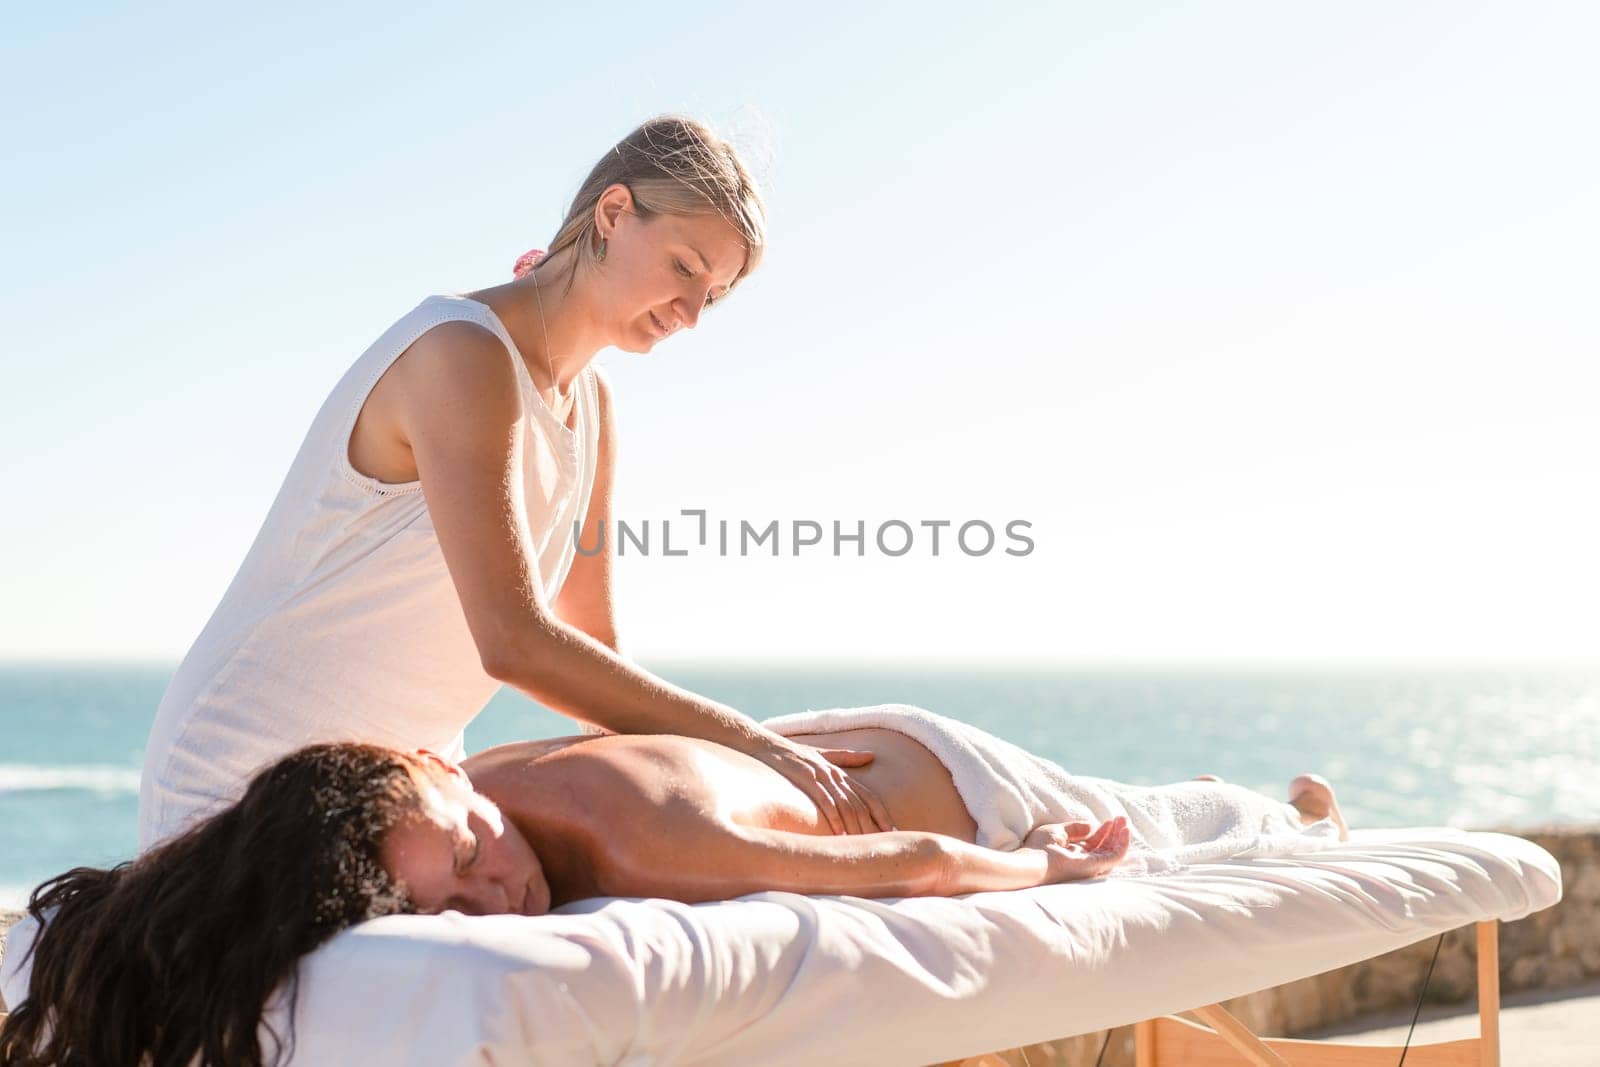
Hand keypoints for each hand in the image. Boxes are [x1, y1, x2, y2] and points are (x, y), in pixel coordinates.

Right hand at [748, 738, 894, 834]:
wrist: (765, 744)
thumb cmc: (793, 753)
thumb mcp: (822, 755)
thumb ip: (846, 758)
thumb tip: (871, 756)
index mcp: (840, 773)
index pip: (869, 796)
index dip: (882, 814)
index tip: (893, 832)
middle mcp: (835, 774)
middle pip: (861, 803)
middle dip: (873, 826)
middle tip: (885, 846)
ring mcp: (821, 776)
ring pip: (846, 804)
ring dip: (856, 826)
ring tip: (865, 846)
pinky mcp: (806, 778)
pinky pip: (824, 801)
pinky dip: (833, 818)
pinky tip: (839, 834)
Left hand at [1035, 816, 1129, 882]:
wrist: (1031, 863)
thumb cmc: (1037, 849)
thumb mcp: (1056, 831)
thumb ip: (1074, 829)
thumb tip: (1091, 826)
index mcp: (1072, 854)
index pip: (1092, 843)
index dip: (1102, 831)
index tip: (1108, 820)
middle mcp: (1082, 861)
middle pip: (1104, 847)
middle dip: (1114, 832)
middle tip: (1122, 818)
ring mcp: (1089, 865)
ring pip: (1112, 851)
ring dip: (1121, 836)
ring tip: (1126, 822)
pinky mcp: (1094, 866)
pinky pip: (1114, 856)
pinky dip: (1123, 844)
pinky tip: (1126, 831)